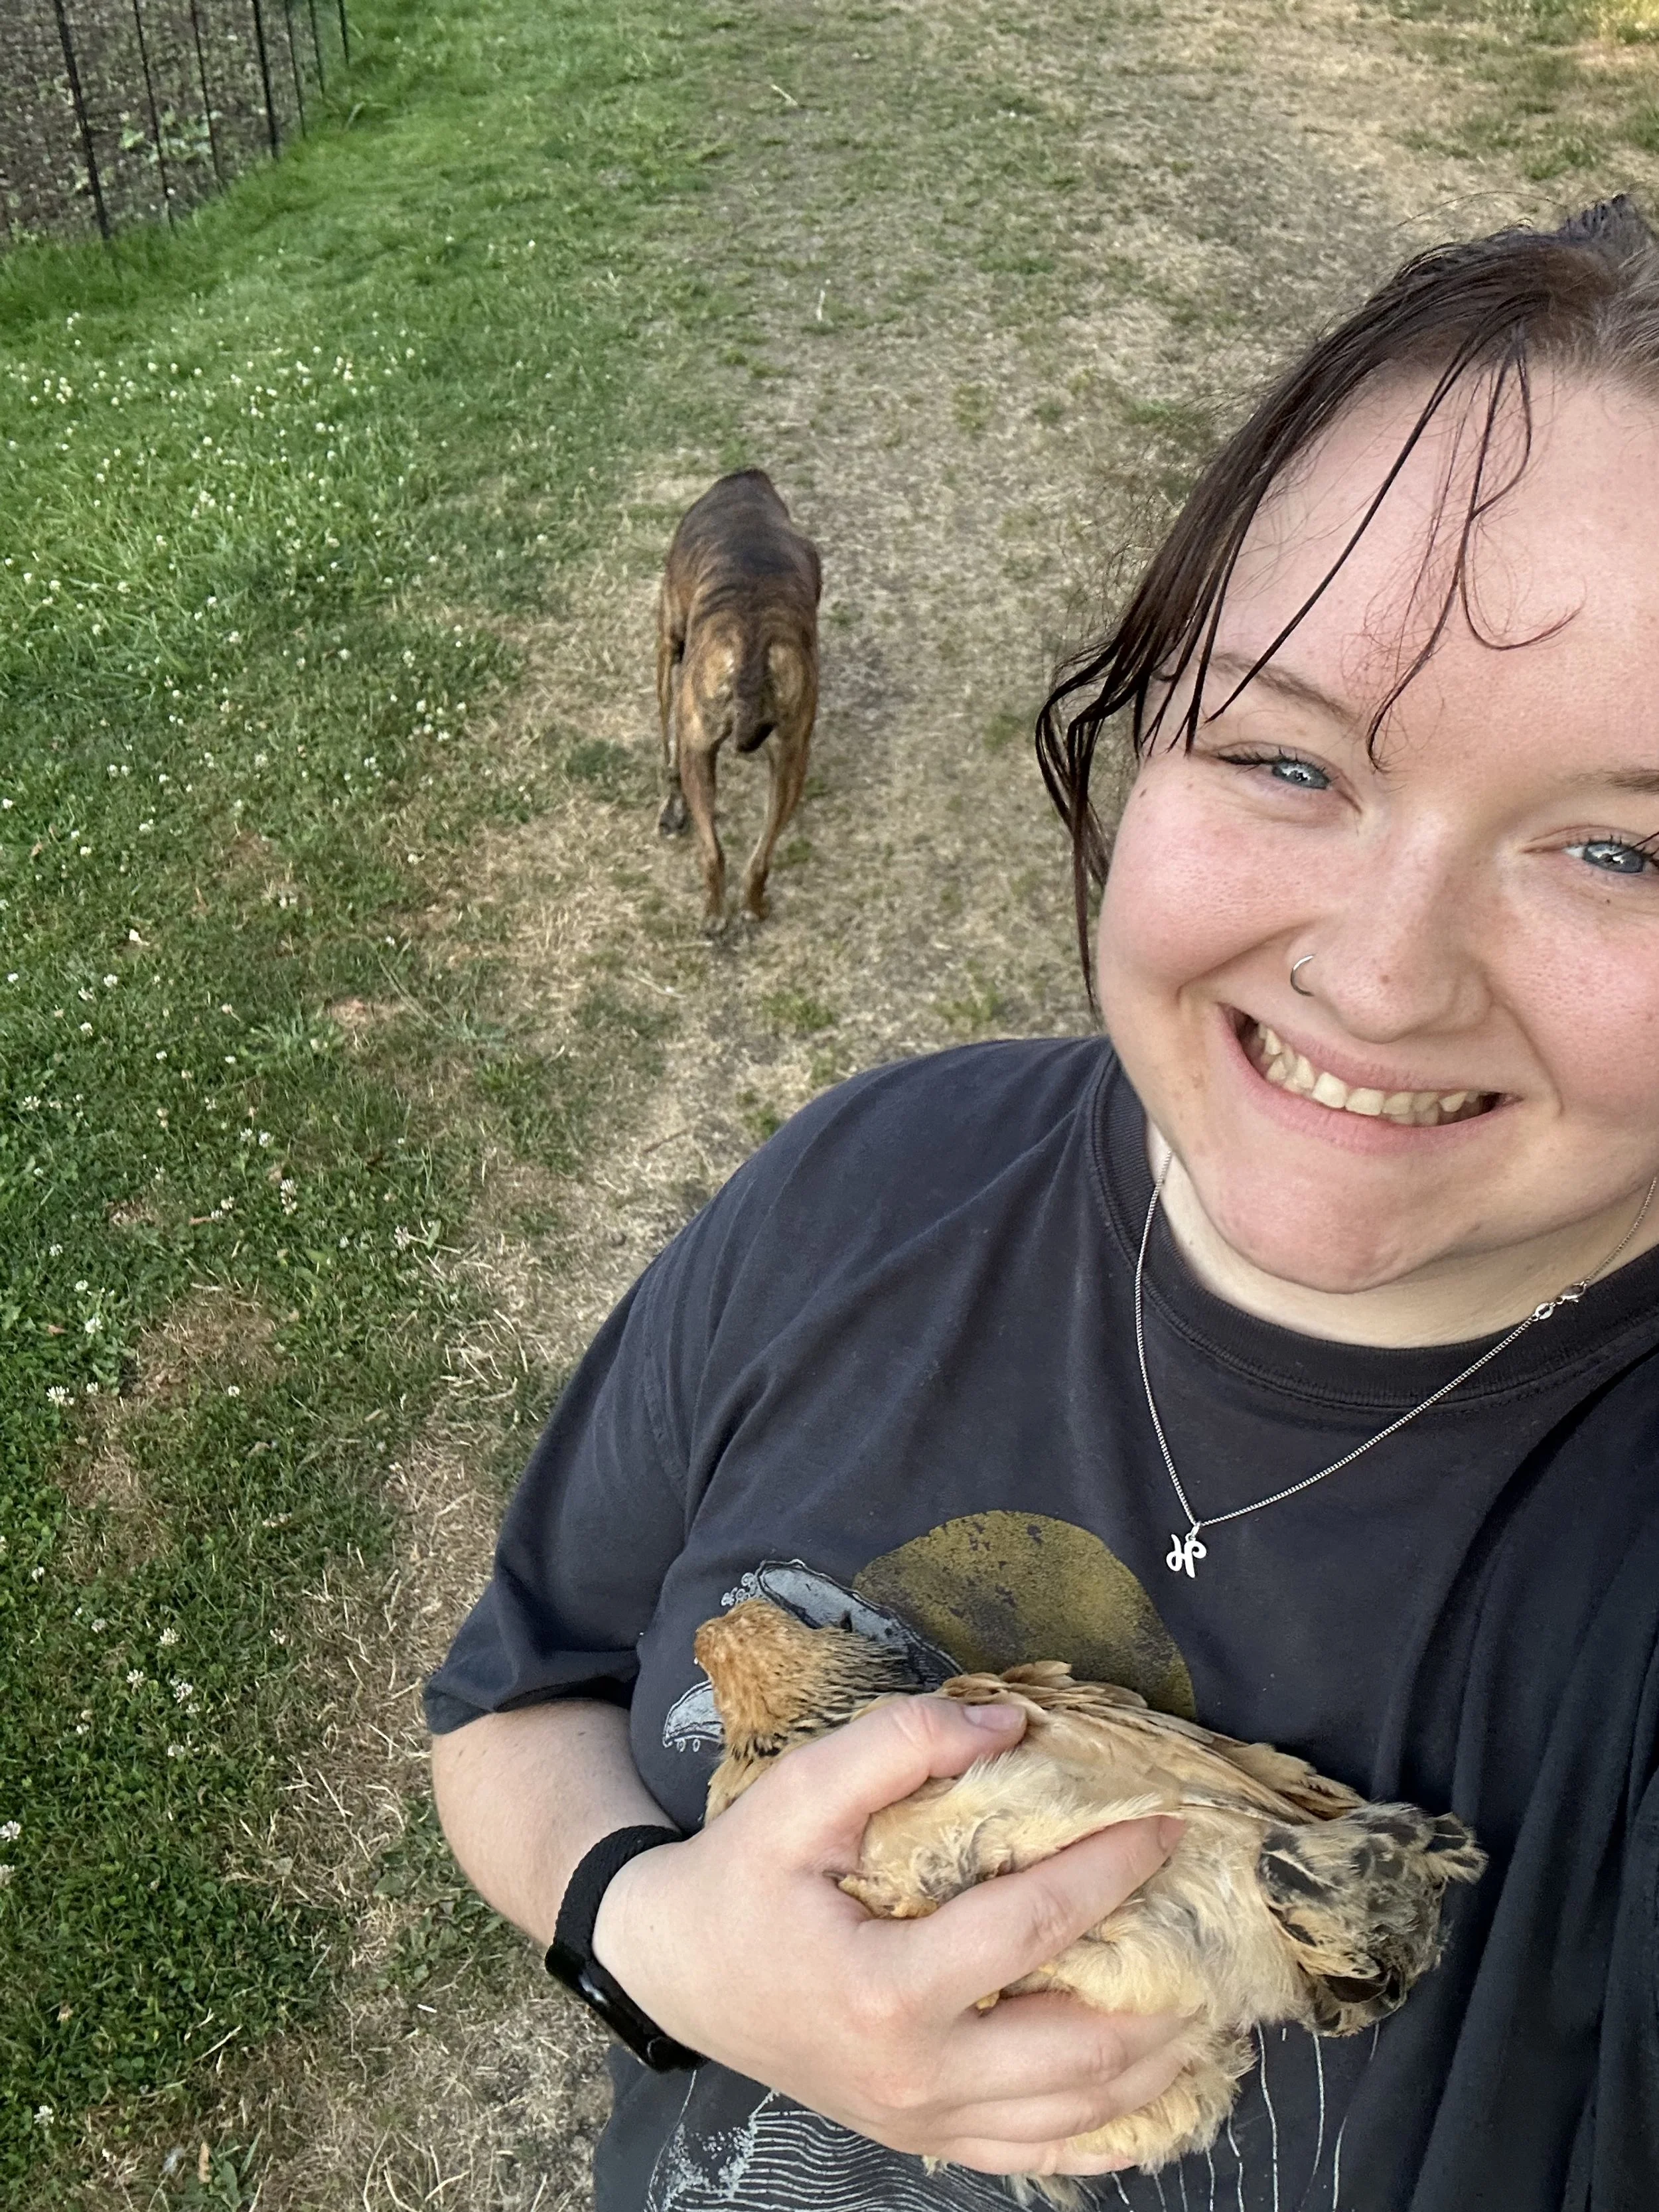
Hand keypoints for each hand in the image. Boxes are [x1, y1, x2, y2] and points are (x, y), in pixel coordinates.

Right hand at [592, 1694, 1188, 2177]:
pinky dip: (1113, 2135)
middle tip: (1214, 1925)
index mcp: (887, 1991)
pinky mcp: (926, 2138)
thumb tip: (1008, 1726)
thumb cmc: (740, 1879)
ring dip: (1159, 2064)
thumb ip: (898, 1747)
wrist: (676, 1972)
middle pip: (1080, 2050)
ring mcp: (924, 2122)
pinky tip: (1164, 2096)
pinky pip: (1040, 2157)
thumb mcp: (799, 1795)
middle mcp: (917, 2076)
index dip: (1108, 1872)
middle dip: (1165, 1988)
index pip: (1032, 1930)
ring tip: (1213, 2000)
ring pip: (1077, 2117)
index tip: (1165, 1826)